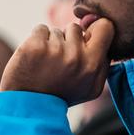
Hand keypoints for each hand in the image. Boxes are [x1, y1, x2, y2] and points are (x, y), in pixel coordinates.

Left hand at [0, 18, 114, 105]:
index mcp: (92, 65)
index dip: (94, 29)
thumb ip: (102, 63)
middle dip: (68, 39)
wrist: (29, 107)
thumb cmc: (61, 95)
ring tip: (46, 63)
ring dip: (51, 42)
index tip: (85, 38)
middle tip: (59, 60)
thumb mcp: (90, 88)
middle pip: (76, 28)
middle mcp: (76, 57)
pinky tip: (34, 57)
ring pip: (56, 30)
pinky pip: (40, 29)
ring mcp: (55, 50)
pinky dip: (36, 39)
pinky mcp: (34, 46)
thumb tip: (103, 36)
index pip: (105, 27)